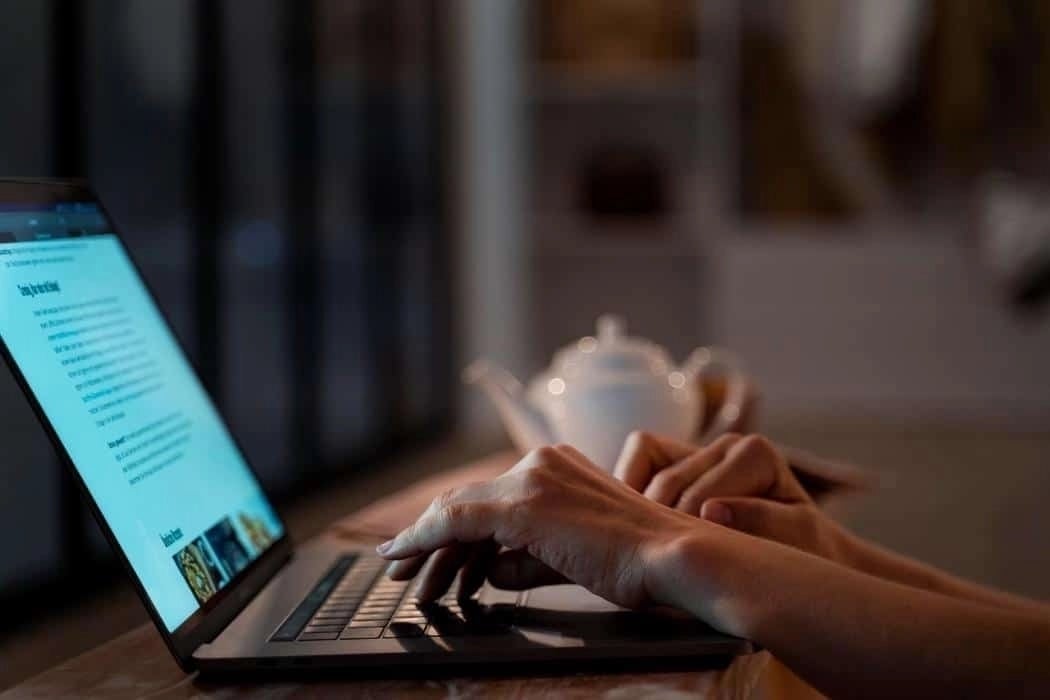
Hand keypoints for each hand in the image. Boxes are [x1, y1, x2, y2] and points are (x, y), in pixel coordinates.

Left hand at [377, 444, 709, 609]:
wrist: (670, 557)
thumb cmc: (637, 561)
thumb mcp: (571, 557)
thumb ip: (525, 559)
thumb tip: (488, 573)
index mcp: (557, 467)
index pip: (491, 497)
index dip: (453, 526)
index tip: (428, 552)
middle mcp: (540, 464)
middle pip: (469, 503)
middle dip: (432, 540)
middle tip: (405, 572)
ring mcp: (530, 481)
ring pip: (457, 512)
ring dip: (427, 550)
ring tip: (409, 584)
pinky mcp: (522, 506)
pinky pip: (455, 520)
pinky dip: (422, 539)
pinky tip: (403, 557)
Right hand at [614, 432, 848, 563]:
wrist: (803, 553)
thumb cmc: (801, 551)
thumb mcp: (796, 542)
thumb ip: (762, 522)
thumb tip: (712, 511)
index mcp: (754, 453)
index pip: (697, 495)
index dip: (685, 535)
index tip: (686, 571)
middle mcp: (724, 444)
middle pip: (666, 484)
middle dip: (658, 527)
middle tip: (657, 568)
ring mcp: (697, 451)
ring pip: (643, 476)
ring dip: (639, 514)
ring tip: (646, 553)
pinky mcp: (672, 462)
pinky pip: (634, 466)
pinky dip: (628, 497)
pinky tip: (639, 534)